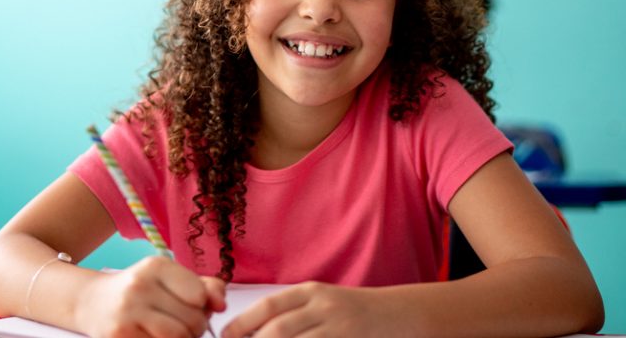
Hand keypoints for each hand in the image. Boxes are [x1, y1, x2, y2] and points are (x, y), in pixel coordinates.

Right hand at [76, 256, 226, 337]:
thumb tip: (221, 305)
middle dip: (195, 328)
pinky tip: (155, 337)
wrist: (92, 302)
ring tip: (172, 334)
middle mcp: (139, 286)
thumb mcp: (169, 279)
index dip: (203, 306)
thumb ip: (204, 287)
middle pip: (192, 319)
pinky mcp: (119, 336)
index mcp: (156, 266)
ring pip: (178, 337)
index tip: (192, 306)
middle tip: (182, 325)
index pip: (199, 294)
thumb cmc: (140, 291)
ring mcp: (127, 313)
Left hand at [221, 282, 387, 337]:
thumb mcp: (322, 304)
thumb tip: (252, 333)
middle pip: (278, 330)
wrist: (401, 315)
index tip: (225, 337)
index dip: (242, 324)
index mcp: (310, 292)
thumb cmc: (353, 313)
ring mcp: (339, 327)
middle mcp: (323, 306)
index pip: (268, 307)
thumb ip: (292, 316)